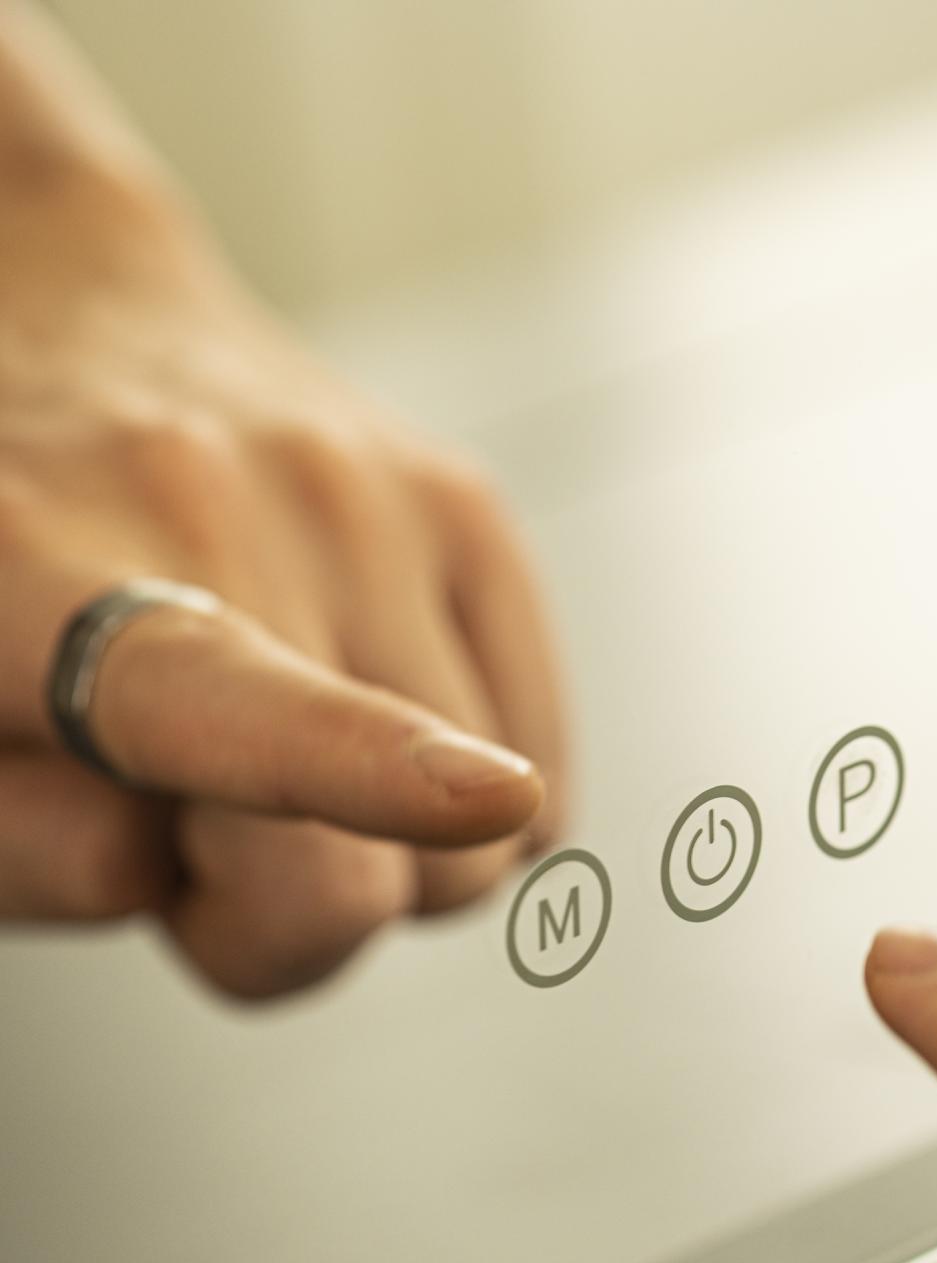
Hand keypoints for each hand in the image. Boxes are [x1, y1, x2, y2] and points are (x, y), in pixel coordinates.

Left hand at [0, 23, 563, 996]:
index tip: (481, 796)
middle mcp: (217, 506)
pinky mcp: (470, 508)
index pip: (214, 693)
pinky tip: (361, 714)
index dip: (358, 762)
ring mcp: (367, 498)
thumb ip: (23, 847)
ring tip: (269, 746)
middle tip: (187, 827)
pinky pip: (544, 781)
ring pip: (484, 845)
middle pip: (359, 882)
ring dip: (381, 851)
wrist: (72, 327)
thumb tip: (163, 860)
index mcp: (34, 572)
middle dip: (280, 920)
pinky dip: (463, 801)